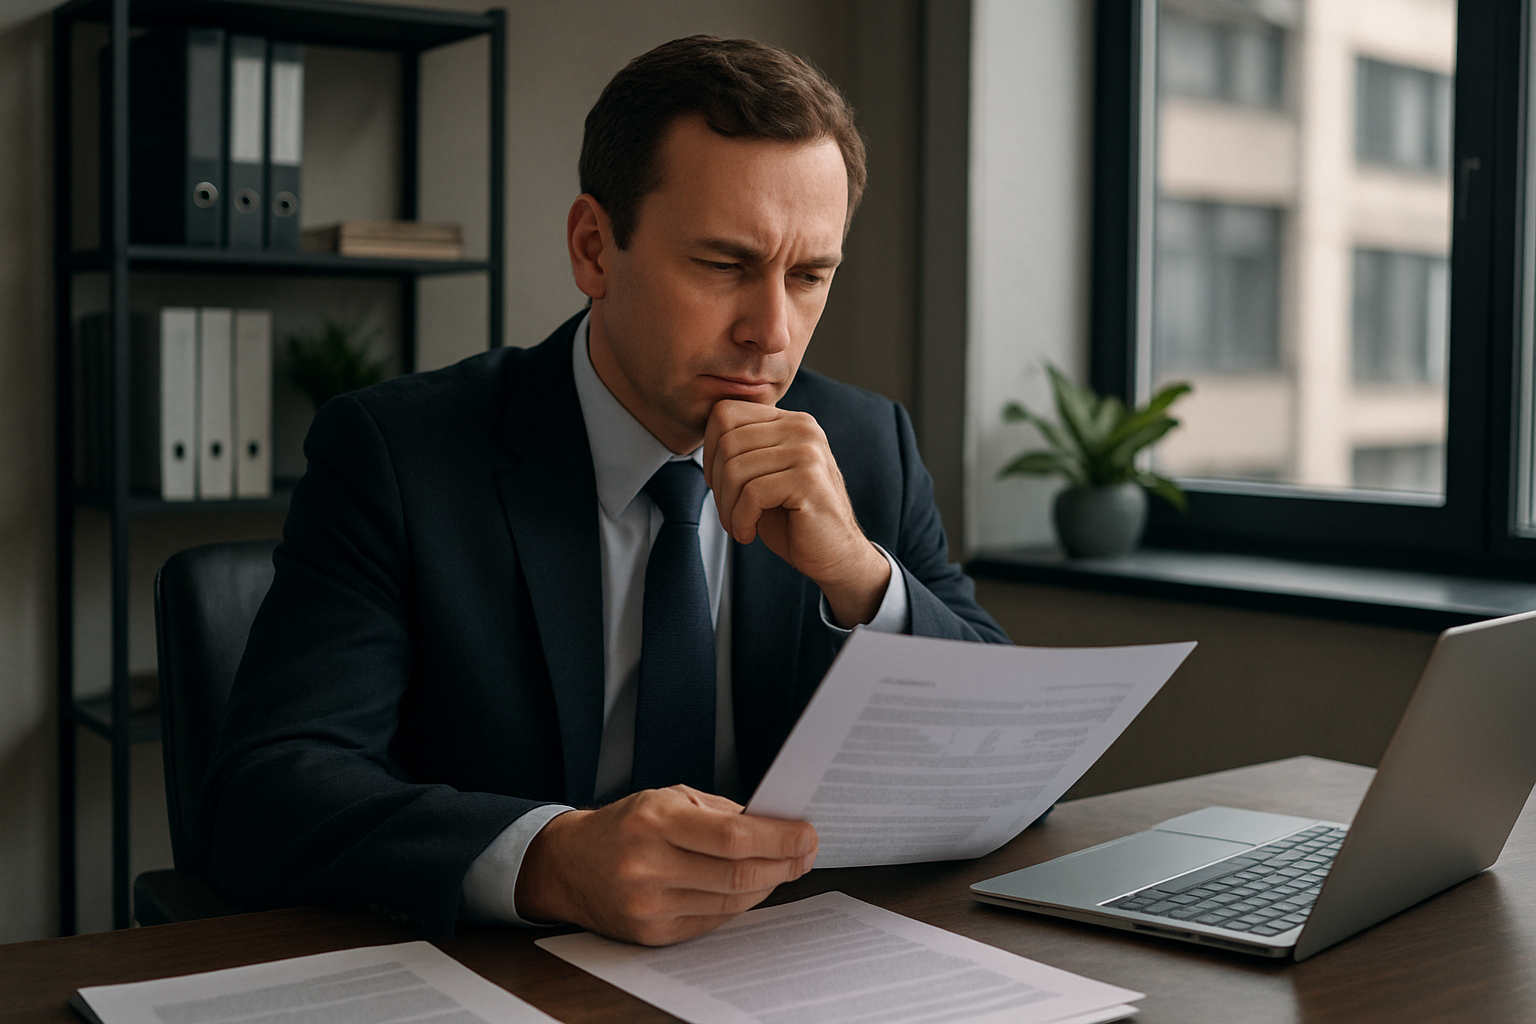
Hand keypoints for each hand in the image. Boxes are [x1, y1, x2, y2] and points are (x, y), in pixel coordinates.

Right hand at [514, 786, 816, 945]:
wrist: (568, 865)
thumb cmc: (624, 825)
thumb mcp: (666, 798)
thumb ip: (719, 811)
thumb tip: (775, 824)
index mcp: (655, 819)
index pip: (732, 836)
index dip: (779, 838)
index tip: (807, 834)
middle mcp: (649, 864)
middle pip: (737, 874)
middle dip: (783, 864)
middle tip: (806, 853)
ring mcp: (649, 904)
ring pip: (730, 901)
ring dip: (766, 884)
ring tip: (783, 867)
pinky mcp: (651, 933)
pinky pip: (712, 920)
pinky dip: (738, 903)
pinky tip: (751, 887)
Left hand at [704, 400, 890, 626]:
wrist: (835, 554)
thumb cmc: (794, 518)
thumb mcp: (764, 475)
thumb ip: (743, 450)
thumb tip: (705, 440)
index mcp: (789, 421)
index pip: (726, 412)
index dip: (709, 450)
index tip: (716, 483)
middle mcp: (802, 428)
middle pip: (727, 442)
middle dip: (717, 484)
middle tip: (728, 513)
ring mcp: (808, 451)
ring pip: (736, 469)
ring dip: (727, 507)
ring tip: (738, 525)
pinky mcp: (808, 479)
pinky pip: (752, 493)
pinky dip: (741, 519)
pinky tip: (748, 533)